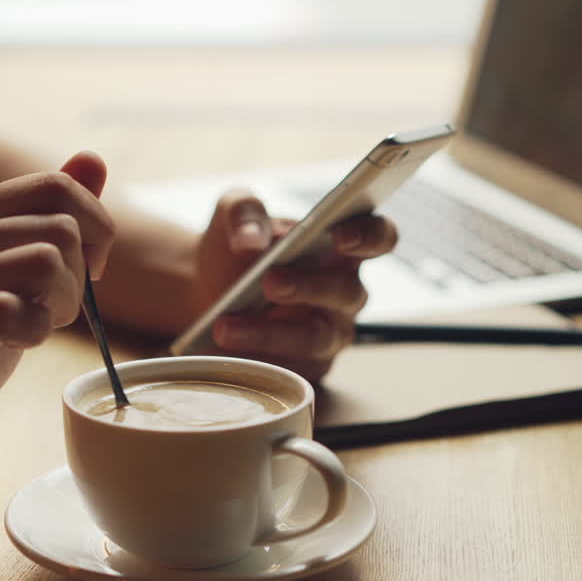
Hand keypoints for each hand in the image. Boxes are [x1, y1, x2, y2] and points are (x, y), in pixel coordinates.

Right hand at [0, 151, 113, 480]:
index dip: (94, 228)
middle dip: (80, 276)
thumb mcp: (7, 273)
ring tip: (36, 328)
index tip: (87, 269)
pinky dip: (34, 332)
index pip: (54, 186)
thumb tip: (93, 159)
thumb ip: (46, 218)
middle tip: (56, 310)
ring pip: (45, 263)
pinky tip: (17, 344)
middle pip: (59, 228)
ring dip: (62, 305)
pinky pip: (13, 310)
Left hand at [194, 189, 397, 380]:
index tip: (340, 235)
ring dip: (271, 332)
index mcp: (341, 245)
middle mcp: (345, 290)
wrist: (203, 290)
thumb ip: (243, 211)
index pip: (378, 237)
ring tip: (226, 326)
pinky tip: (225, 349)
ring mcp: (330, 332)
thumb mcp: (232, 214)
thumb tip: (250, 239)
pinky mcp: (307, 365)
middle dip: (309, 286)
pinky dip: (257, 358)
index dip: (369, 236)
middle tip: (269, 281)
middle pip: (347, 291)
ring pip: (316, 337)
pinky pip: (292, 369)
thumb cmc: (234, 248)